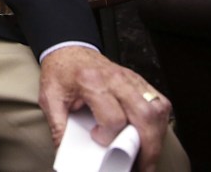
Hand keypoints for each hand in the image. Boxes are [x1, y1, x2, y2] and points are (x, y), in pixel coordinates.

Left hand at [39, 46, 171, 171]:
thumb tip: (66, 153)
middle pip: (144, 115)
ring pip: (157, 109)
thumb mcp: (50, 98)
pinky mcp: (138, 81)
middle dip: (148, 147)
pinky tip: (151, 133)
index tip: (99, 141)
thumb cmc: (61, 72)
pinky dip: (159, 122)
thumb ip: (58, 127)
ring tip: (148, 154)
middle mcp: (116, 78)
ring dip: (157, 136)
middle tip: (142, 166)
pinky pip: (160, 102)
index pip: (113, 118)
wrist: (68, 50)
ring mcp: (130, 79)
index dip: (109, 137)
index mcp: (91, 81)